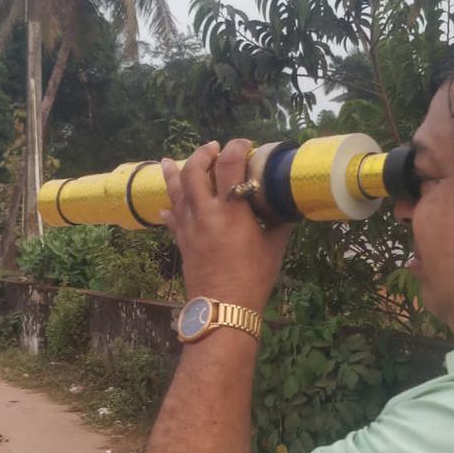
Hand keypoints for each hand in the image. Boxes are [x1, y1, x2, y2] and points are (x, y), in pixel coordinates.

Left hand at [159, 139, 294, 313]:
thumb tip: (287, 209)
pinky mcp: (181, 242)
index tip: (243, 144)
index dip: (235, 148)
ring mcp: (189, 227)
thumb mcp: (274, 247)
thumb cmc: (253, 279)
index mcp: (231, 211)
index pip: (228, 165)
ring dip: (173, 173)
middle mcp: (205, 213)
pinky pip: (171, 219)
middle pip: (194, 172)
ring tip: (169, 160)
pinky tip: (167, 205)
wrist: (223, 308)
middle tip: (213, 148)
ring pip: (176, 192)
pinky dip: (170, 208)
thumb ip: (278, 223)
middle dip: (202, 154)